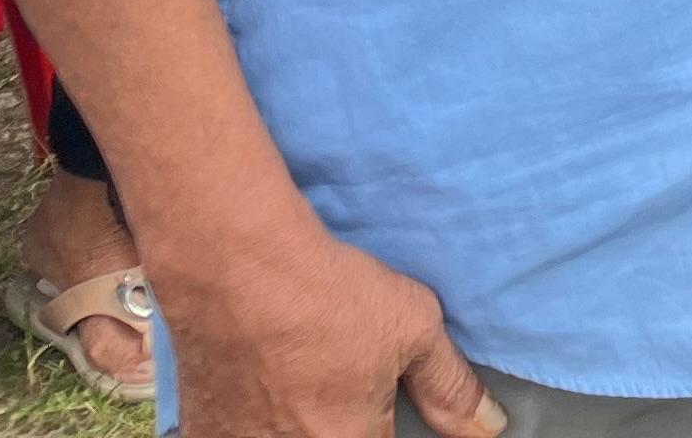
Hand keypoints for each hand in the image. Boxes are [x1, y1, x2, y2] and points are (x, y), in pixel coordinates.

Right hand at [162, 214, 502, 437]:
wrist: (236, 270)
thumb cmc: (330, 299)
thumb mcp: (412, 331)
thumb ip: (449, 387)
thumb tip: (489, 427)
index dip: (393, 425)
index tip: (387, 404)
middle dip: (346, 420)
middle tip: (341, 383)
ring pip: (285, 436)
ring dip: (299, 421)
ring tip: (304, 377)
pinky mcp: (202, 429)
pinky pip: (243, 432)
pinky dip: (258, 418)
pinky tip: (267, 382)